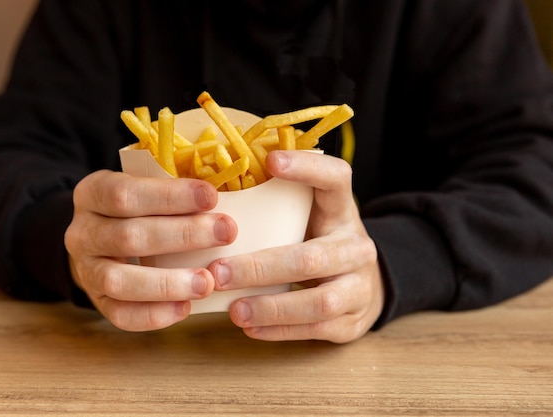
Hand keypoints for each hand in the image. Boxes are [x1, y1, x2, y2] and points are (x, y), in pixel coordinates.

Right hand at [64, 169, 236, 330]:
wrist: (101, 241)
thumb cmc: (137, 209)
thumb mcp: (143, 187)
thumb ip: (171, 190)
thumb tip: (224, 193)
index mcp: (92, 193)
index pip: (124, 193)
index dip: (169, 196)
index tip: (211, 196)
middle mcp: (82, 233)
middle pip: (129, 236)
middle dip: (183, 235)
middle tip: (227, 233)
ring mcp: (86, 270)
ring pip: (119, 280)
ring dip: (167, 283)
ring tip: (208, 282)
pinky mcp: (96, 302)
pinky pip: (121, 315)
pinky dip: (154, 314)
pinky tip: (186, 308)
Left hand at [208, 151, 384, 342]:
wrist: (364, 284)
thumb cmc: (318, 241)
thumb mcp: (308, 217)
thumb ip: (275, 207)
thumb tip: (205, 192)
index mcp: (341, 210)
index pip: (336, 178)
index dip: (307, 168)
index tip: (271, 161)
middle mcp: (356, 246)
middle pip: (313, 257)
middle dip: (261, 267)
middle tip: (217, 273)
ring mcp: (359, 286)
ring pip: (319, 301)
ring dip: (272, 307)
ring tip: (233, 310)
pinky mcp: (353, 321)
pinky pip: (316, 329)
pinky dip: (280, 330)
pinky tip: (249, 328)